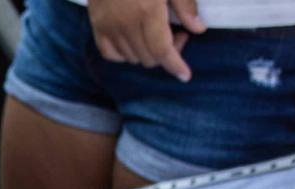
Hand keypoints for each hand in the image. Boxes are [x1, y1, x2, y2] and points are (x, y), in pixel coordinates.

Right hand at [90, 0, 205, 80]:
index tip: (185, 75)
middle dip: (167, 53)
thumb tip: (198, 29)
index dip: (175, 65)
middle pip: (148, 58)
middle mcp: (126, 24)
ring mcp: (109, 27)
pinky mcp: (97, 27)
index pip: (162, 50)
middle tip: (177, 33)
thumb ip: (185, 5)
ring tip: (156, 34)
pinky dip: (125, 54)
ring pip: (132, 58)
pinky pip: (111, 54)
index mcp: (148, 12)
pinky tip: (135, 41)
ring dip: (148, 53)